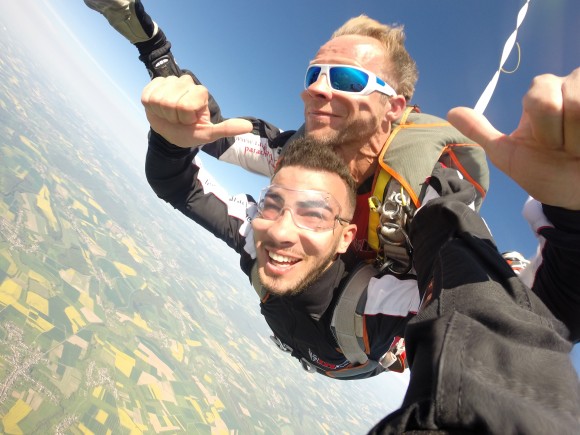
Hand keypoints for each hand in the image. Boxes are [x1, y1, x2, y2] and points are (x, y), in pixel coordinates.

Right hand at [141, 75, 252, 147]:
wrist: (170, 134)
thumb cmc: (190, 132)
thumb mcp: (208, 134)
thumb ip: (227, 129)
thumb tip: (249, 127)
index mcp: (200, 92)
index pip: (187, 105)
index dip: (185, 118)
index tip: (189, 121)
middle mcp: (185, 82)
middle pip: (173, 102)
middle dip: (174, 117)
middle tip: (178, 119)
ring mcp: (168, 82)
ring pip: (159, 100)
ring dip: (163, 114)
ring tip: (169, 115)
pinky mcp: (153, 85)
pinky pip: (148, 97)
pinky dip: (152, 109)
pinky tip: (158, 110)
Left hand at [448, 67, 579, 209]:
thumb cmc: (548, 173)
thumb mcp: (510, 154)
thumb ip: (481, 131)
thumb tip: (451, 111)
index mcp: (542, 94)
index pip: (538, 96)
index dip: (545, 130)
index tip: (550, 147)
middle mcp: (571, 85)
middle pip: (561, 100)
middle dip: (562, 135)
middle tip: (568, 150)